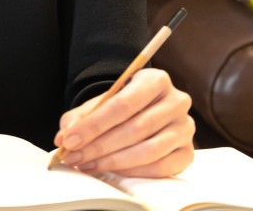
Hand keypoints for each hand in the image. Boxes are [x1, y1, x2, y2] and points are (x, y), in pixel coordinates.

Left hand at [54, 68, 194, 177]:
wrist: (146, 111)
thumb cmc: (123, 107)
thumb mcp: (100, 103)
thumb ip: (81, 117)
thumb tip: (65, 138)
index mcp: (155, 80)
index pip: (122, 104)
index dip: (94, 125)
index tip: (70, 140)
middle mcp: (176, 101)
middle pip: (135, 128)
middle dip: (99, 146)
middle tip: (75, 157)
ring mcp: (185, 127)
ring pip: (148, 150)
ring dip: (114, 161)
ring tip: (89, 165)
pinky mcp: (188, 151)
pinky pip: (161, 166)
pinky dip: (134, 172)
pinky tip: (113, 170)